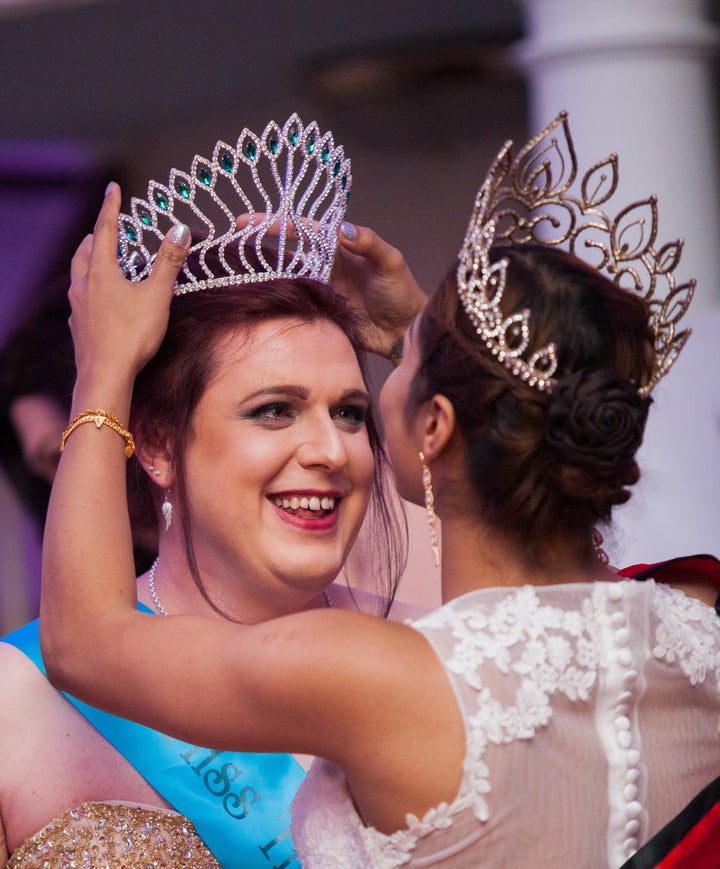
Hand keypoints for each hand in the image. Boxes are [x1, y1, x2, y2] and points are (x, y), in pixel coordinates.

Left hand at [68, 183, 190, 389]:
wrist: (105, 375)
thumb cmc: (132, 334)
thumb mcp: (157, 296)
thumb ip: (168, 262)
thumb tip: (180, 230)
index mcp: (101, 272)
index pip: (105, 230)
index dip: (111, 207)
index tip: (113, 189)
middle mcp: (84, 285)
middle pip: (84, 252)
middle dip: (94, 236)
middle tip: (102, 228)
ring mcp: (78, 307)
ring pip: (78, 275)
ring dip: (87, 261)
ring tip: (95, 258)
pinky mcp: (79, 328)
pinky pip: (79, 299)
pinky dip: (87, 289)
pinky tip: (94, 300)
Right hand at [235, 214, 426, 358]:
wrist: (406, 331)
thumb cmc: (402, 293)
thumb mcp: (391, 263)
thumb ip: (369, 243)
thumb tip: (341, 228)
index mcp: (340, 247)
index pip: (303, 230)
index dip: (276, 224)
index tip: (249, 222)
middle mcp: (326, 264)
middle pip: (288, 250)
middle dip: (260, 243)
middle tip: (233, 240)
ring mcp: (321, 288)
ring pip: (286, 275)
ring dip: (264, 271)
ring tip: (236, 268)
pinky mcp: (320, 310)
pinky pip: (294, 301)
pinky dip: (276, 298)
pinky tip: (256, 297)